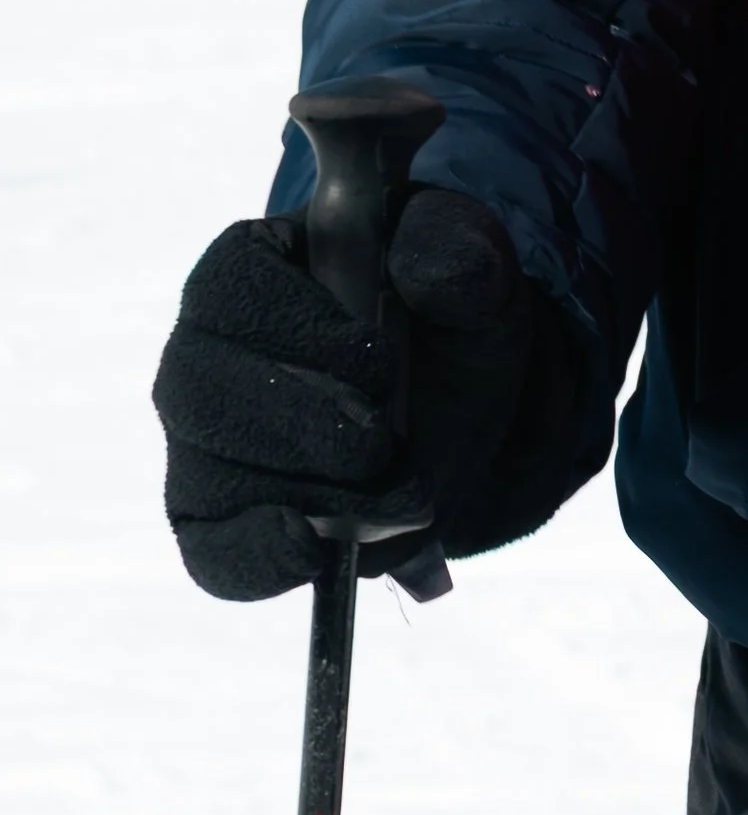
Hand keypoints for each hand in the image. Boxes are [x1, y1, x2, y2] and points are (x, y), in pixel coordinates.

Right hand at [154, 188, 555, 600]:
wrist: (460, 407)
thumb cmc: (449, 320)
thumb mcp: (477, 279)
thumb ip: (459, 257)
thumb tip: (418, 255)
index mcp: (260, 265)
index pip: (230, 284)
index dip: (292, 326)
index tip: (376, 359)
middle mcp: (207, 350)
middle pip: (202, 388)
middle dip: (302, 424)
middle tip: (384, 442)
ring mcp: (202, 440)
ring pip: (208, 474)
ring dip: (309, 494)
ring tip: (401, 494)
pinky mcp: (219, 517)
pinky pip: (211, 551)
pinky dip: (263, 559)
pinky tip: (316, 553)